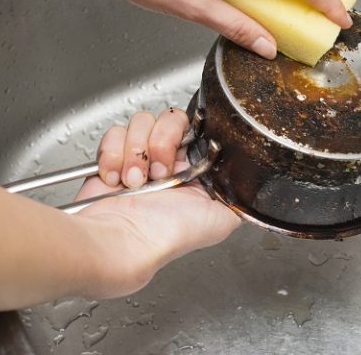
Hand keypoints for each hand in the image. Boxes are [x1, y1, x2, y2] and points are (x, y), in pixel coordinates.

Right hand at [73, 108, 239, 297]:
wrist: (125, 242)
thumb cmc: (168, 235)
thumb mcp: (222, 219)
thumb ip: (238, 194)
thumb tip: (249, 181)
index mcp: (193, 170)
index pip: (197, 129)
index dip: (188, 135)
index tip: (182, 153)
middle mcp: (167, 161)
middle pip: (169, 119)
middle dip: (162, 142)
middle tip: (158, 172)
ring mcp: (138, 157)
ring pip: (141, 122)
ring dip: (136, 151)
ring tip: (134, 181)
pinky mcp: (111, 158)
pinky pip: (114, 133)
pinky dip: (113, 155)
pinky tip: (116, 180)